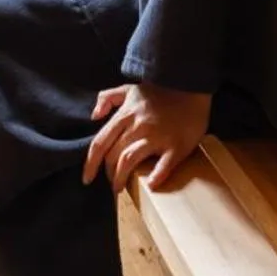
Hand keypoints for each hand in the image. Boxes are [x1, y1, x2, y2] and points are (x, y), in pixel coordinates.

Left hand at [82, 81, 210, 192]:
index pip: (100, 143)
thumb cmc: (159, 92)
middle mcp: (137, 126)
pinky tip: (150, 185)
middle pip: (113, 156)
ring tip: (121, 188)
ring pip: (130, 161)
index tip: (86, 179)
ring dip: (122, 178)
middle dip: (108, 174)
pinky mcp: (176, 146)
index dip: (90, 163)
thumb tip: (94, 116)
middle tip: (111, 184)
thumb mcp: (129, 89)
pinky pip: (164, 166)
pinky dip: (155, 177)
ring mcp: (157, 137)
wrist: (190, 87)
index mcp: (125, 115)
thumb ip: (107, 98)